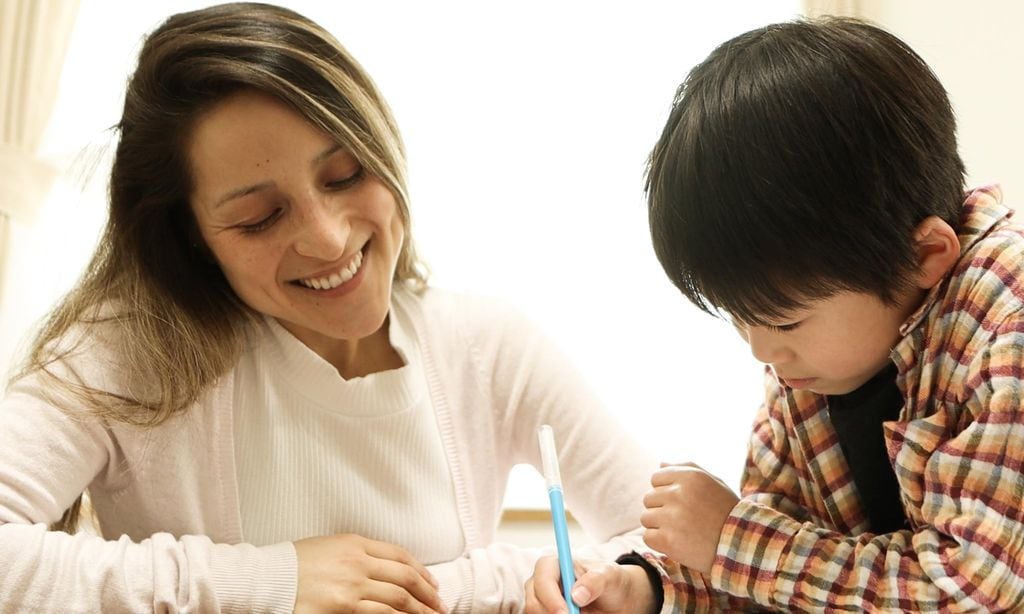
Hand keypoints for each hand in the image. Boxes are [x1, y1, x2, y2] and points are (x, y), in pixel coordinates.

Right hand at [293, 533, 445, 612]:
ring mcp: (351, 586)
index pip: (399, 555)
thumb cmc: (292, 564)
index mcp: (354, 543)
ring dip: (419, 611)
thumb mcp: (328, 547)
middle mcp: (357, 562)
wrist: (266, 579)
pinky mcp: (343, 608)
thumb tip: (386, 569)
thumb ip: (357, 553)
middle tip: (440, 605)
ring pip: (398, 599)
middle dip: (427, 593)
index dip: (421, 570)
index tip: (432, 583)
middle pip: (405, 577)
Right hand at [525, 555, 654, 613]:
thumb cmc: (611, 581)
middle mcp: (542, 583)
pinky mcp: (545, 613)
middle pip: (533, 602)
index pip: (542, 578)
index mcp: (553, 565)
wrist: (616, 599)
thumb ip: (595, 581)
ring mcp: (541, 601)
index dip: (550, 597)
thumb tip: (576, 595)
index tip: (566, 613)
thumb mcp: (610, 576)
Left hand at [641, 462, 738, 574]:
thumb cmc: (727, 512)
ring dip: (659, 526)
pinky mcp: (667, 540)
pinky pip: (647, 537)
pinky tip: (677, 543)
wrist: (742, 547)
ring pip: (646, 518)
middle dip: (662, 508)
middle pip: (649, 498)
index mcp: (689, 477)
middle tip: (683, 520)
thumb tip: (660, 464)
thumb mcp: (714, 483)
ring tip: (681, 531)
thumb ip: (687, 469)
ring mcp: (671, 518)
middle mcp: (678, 494)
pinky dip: (658, 542)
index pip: (656, 478)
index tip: (681, 502)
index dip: (666, 491)